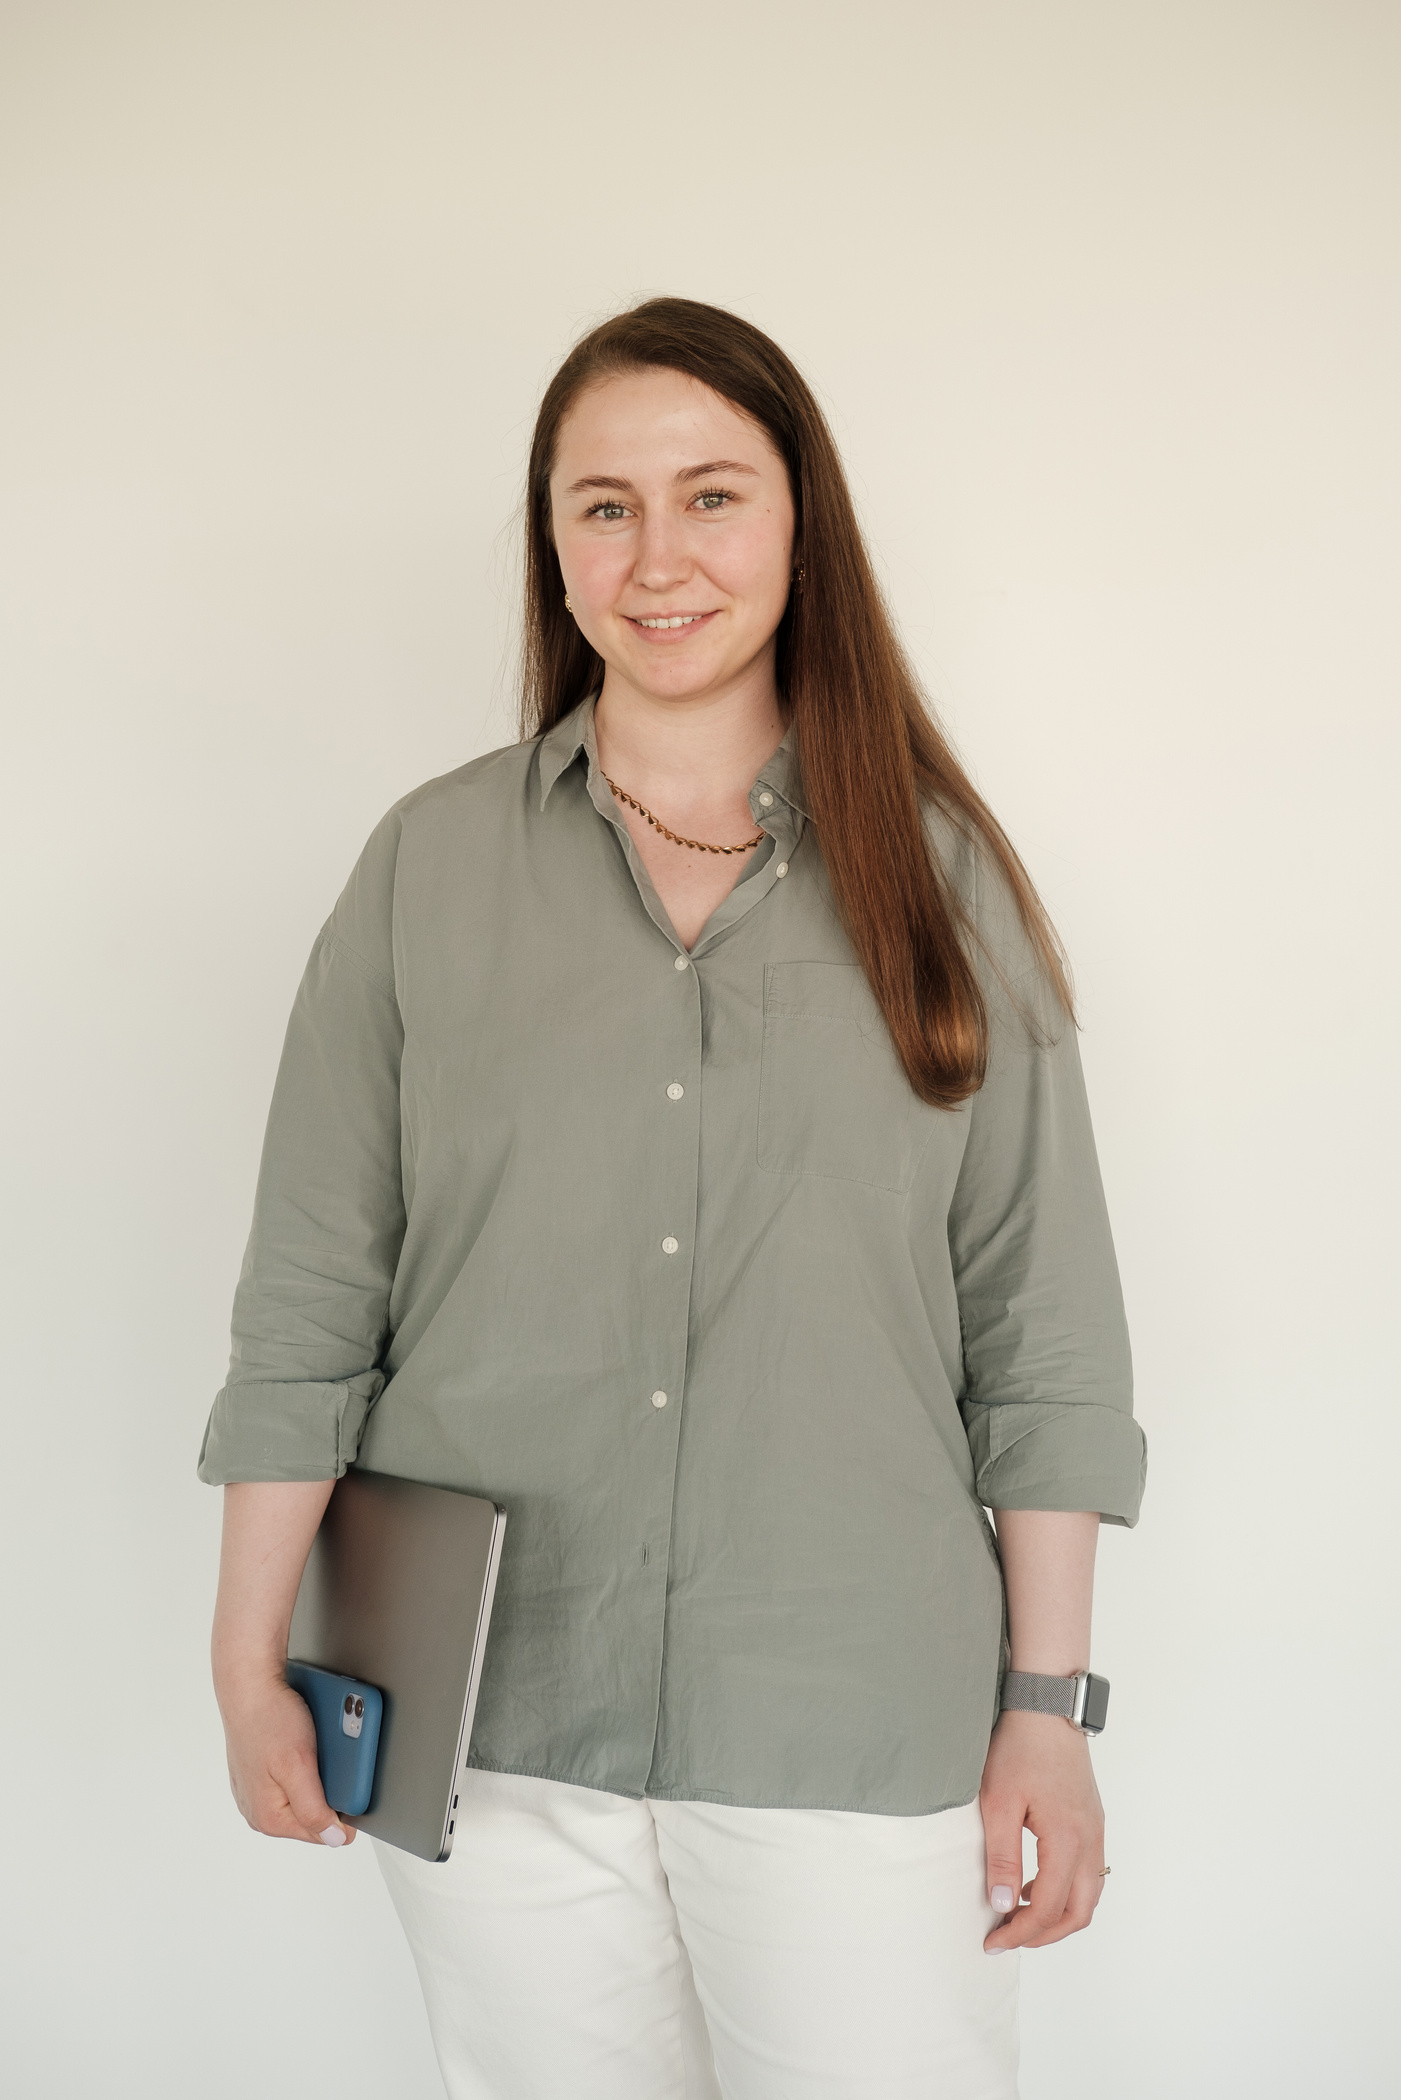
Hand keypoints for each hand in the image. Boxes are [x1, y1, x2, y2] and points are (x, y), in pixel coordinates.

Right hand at [216, 1663, 354, 1848]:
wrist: (249, 1686)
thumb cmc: (269, 1719)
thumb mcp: (299, 1766)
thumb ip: (314, 1809)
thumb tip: (334, 1839)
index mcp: (270, 1819)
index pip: (324, 1834)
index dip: (344, 1810)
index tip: (350, 1784)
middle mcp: (259, 1812)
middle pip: (313, 1816)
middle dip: (329, 1791)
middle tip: (329, 1759)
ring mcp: (257, 1794)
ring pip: (304, 1796)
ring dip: (317, 1777)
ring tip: (315, 1748)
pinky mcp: (259, 1776)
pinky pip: (293, 1780)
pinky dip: (304, 1766)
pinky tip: (305, 1746)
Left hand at [979, 1709, 1103, 1950]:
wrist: (1047, 1706)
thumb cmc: (1020, 1748)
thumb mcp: (998, 1803)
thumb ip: (1002, 1858)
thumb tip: (1003, 1906)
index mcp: (1068, 1840)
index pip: (1049, 1908)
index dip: (1020, 1933)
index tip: (993, 1942)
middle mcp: (1091, 1840)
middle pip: (1079, 1913)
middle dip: (1044, 1934)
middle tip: (1009, 1936)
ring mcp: (1096, 1830)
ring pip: (1089, 1895)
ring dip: (1058, 1914)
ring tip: (1019, 1913)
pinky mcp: (1092, 1820)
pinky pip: (1089, 1873)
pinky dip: (1066, 1891)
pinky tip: (1034, 1883)